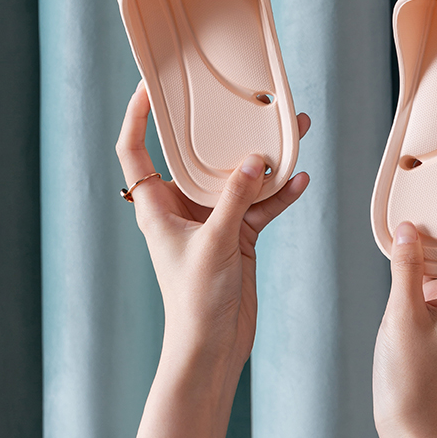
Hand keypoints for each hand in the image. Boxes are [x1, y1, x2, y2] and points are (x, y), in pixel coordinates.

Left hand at [116, 81, 309, 437]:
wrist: (214, 351)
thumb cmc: (195, 304)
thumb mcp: (215, 243)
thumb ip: (235, 197)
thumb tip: (256, 158)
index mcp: (157, 207)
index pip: (135, 151)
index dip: (137, 117)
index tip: (149, 86)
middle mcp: (182, 207)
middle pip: (198, 156)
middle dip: (222, 128)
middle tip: (241, 97)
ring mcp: (213, 220)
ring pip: (238, 176)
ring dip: (265, 158)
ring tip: (294, 131)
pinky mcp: (239, 235)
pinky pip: (261, 204)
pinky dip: (280, 193)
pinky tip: (302, 178)